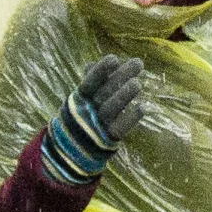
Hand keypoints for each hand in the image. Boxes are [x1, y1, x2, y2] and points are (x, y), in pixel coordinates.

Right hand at [41, 56, 145, 184]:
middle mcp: (87, 111)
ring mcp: (97, 126)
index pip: (89, 82)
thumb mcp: (80, 100)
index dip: (100, 71)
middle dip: (121, 77)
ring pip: (111, 109)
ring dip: (124, 95)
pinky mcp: (107, 140)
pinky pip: (119, 128)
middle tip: (139, 63)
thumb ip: (88, 82)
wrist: (69, 152)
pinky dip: (130, 118)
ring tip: (138, 83)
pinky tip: (142, 107)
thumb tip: (93, 63)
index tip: (114, 58)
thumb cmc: (79, 119)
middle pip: (105, 92)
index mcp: (79, 99)